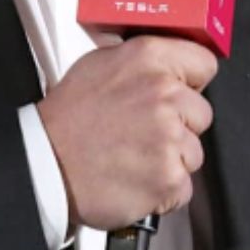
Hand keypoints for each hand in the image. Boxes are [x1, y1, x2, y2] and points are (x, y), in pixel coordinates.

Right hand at [38, 34, 217, 229]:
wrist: (45, 166)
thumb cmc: (68, 120)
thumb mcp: (100, 64)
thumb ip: (143, 61)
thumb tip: (170, 64)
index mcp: (149, 59)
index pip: (204, 63)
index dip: (191, 82)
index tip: (178, 92)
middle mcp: (165, 94)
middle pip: (201, 113)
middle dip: (179, 125)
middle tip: (142, 132)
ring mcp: (170, 138)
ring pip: (193, 152)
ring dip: (170, 159)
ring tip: (134, 157)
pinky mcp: (170, 177)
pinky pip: (184, 186)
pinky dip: (163, 189)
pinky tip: (135, 178)